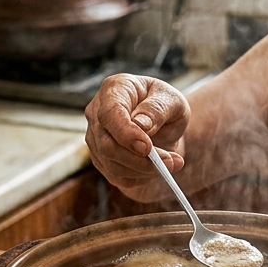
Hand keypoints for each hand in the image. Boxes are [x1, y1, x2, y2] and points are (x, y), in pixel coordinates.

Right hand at [84, 74, 189, 200]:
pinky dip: (140, 177)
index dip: (126, 134)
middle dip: (139, 159)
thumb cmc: (165, 105)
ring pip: (111, 164)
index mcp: (114, 89)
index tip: (147, 148)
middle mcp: (97, 113)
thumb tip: (141, 125)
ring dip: (144, 170)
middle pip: (107, 145)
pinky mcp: (100, 158)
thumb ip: (157, 109)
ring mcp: (95, 137)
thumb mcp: (171, 100)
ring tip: (171, 163)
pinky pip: (116, 176)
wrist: (163, 122)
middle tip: (169, 161)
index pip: (110, 114)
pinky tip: (157, 169)